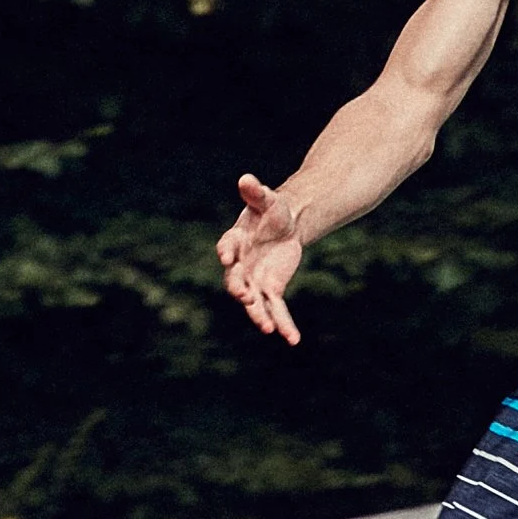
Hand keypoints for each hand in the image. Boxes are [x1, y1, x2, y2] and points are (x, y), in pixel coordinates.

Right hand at [216, 171, 305, 345]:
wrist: (284, 225)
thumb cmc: (271, 210)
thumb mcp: (267, 200)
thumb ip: (256, 192)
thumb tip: (246, 179)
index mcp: (235, 240)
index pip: (227, 246)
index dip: (226, 251)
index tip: (226, 256)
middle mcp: (240, 265)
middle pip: (235, 280)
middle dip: (239, 289)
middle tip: (244, 296)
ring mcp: (254, 280)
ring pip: (254, 302)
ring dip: (260, 315)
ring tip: (267, 329)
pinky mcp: (271, 290)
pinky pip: (276, 310)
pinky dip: (284, 325)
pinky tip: (292, 339)